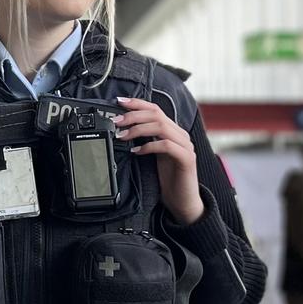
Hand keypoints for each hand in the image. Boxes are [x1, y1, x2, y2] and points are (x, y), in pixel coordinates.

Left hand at [113, 97, 200, 224]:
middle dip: (133, 115)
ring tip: (122, 136)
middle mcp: (180, 135)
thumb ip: (145, 141)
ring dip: (138, 129)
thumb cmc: (168, 179)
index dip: (137, 103)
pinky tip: (136, 151)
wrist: (183, 201)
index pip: (155, 110)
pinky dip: (149, 146)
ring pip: (161, 127)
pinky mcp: (186, 158)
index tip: (119, 102)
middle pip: (156, 115)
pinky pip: (166, 145)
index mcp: (173, 132)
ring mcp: (185, 146)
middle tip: (116, 122)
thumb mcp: (153, 156)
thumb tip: (123, 130)